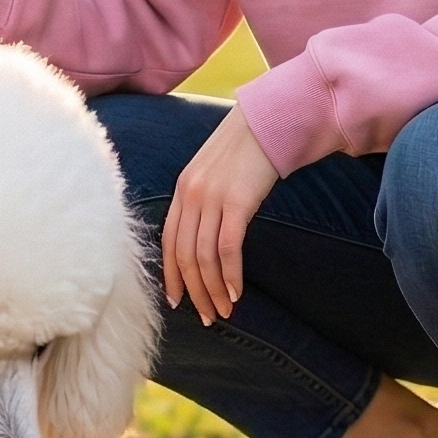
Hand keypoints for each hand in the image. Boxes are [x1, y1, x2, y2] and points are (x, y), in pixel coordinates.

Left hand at [162, 106, 279, 325]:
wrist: (268, 122)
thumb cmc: (246, 150)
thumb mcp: (215, 174)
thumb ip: (205, 201)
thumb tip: (205, 237)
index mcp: (182, 190)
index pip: (169, 242)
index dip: (171, 275)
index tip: (178, 301)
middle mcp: (191, 195)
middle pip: (185, 255)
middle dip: (195, 291)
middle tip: (208, 316)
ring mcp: (212, 198)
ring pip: (204, 257)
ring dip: (214, 289)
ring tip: (225, 310)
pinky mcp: (237, 201)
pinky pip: (228, 247)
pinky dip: (230, 274)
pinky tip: (236, 291)